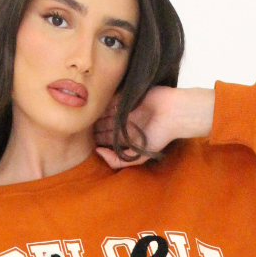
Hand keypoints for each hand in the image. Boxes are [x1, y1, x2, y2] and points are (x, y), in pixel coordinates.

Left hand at [94, 86, 215, 169]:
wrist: (173, 113)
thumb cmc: (159, 136)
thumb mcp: (138, 156)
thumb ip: (118, 160)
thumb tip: (97, 152)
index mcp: (126, 137)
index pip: (105, 138)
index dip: (95, 139)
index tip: (85, 140)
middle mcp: (123, 123)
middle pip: (102, 124)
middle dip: (93, 127)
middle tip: (82, 128)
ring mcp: (124, 109)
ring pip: (103, 112)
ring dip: (95, 114)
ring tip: (85, 117)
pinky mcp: (125, 96)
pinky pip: (109, 99)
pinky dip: (102, 102)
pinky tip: (93, 106)